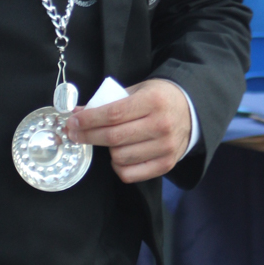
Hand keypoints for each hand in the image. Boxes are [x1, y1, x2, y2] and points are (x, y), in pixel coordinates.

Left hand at [66, 79, 191, 183]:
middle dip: (87, 136)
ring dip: (105, 150)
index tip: (72, 121)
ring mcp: (165, 147)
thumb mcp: (136, 90)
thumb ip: (108, 101)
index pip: (113, 114)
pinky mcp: (166, 164)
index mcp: (153, 101)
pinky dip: (117, 166)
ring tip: (103, 140)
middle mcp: (161, 125)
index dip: (88, 120)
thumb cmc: (158, 98)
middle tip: (73, 133)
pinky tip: (117, 155)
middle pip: (114, 137)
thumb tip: (78, 112)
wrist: (191, 111)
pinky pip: (131, 174)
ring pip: (120, 157)